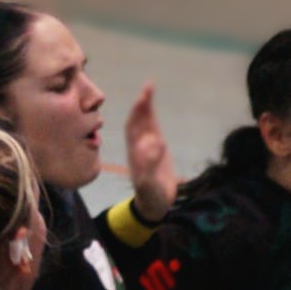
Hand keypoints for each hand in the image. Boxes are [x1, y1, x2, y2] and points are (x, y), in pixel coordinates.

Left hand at [125, 84, 178, 222]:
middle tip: (149, 86)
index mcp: (135, 152)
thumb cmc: (151, 196)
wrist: (154, 203)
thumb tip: (156, 144)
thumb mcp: (150, 184)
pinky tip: (152, 104)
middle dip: (141, 104)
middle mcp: (138, 146)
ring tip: (150, 88)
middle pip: (137, 120)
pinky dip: (151, 115)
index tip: (142, 99)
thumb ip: (150, 165)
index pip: (133, 128)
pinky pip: (153, 128)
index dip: (137, 113)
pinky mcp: (156, 147)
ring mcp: (147, 145)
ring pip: (144, 122)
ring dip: (146, 106)